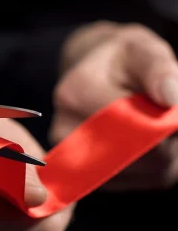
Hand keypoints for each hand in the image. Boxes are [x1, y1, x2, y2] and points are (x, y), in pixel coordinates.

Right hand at [52, 22, 177, 190]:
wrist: (94, 79)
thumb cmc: (120, 61)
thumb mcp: (140, 49)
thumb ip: (157, 67)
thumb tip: (172, 97)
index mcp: (73, 94)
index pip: (125, 122)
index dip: (163, 122)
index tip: (175, 110)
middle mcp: (64, 131)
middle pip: (133, 154)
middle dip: (168, 140)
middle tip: (172, 120)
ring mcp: (74, 159)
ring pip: (142, 171)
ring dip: (168, 153)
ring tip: (161, 127)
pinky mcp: (90, 178)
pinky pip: (140, 181)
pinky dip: (160, 166)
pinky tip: (153, 143)